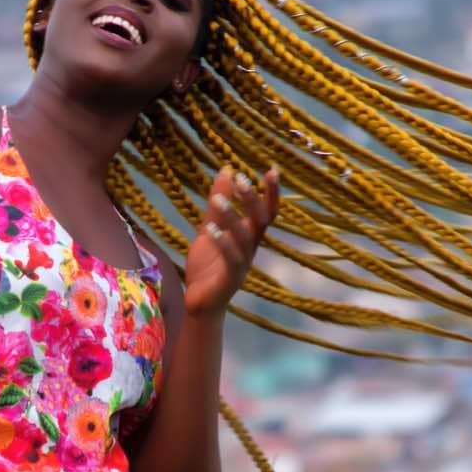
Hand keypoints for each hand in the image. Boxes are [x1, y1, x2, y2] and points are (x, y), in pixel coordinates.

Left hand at [184, 165, 279, 315]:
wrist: (199, 303)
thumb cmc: (208, 265)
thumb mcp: (210, 229)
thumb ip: (217, 205)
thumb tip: (227, 170)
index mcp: (249, 236)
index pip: (267, 211)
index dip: (272, 192)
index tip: (273, 169)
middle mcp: (250, 249)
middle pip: (260, 221)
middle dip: (252, 200)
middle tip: (241, 179)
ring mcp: (242, 265)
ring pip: (243, 238)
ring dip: (231, 218)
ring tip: (217, 199)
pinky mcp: (230, 279)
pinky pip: (230, 259)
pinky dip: (223, 243)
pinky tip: (211, 230)